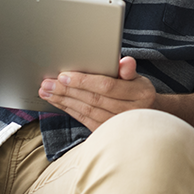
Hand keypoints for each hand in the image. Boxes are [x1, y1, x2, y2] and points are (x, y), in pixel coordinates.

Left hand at [39, 56, 156, 130]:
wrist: (146, 116)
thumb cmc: (138, 92)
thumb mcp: (138, 77)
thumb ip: (129, 69)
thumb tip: (125, 61)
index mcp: (139, 93)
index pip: (107, 86)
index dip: (84, 81)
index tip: (64, 75)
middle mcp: (129, 111)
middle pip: (93, 99)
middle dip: (67, 91)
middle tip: (48, 83)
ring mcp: (116, 124)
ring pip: (86, 111)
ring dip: (63, 101)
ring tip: (46, 91)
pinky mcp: (105, 131)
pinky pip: (84, 119)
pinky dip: (69, 110)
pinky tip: (57, 102)